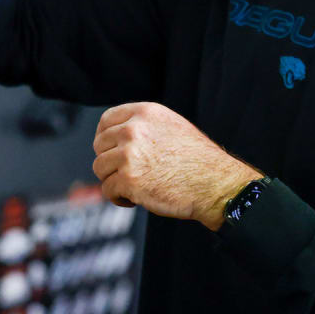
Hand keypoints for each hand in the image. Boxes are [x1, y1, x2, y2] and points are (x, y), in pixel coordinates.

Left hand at [91, 102, 261, 230]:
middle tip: (127, 173)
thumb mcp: (170, 126)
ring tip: (133, 187)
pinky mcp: (128, 180)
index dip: (104, 137)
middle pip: (100, 145)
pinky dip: (118, 198)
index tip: (108, 149)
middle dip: (110, 161)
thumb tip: (113, 135)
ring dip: (113, 180)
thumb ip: (142, 125)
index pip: (106, 120)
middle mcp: (133, 130)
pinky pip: (107, 190)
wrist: (215, 184)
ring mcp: (129, 155)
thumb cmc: (197, 160)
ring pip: (100, 168)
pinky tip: (134, 199)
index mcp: (145, 113)